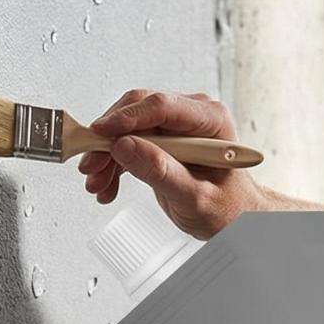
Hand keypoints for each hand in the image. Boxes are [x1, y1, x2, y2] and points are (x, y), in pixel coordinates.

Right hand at [81, 89, 264, 239]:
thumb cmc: (227, 207)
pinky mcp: (161, 140)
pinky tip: (107, 185)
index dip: (127, 117)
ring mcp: (175, 127)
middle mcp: (191, 116)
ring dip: (106, 155)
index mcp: (210, 119)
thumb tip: (125, 146)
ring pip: (127, 128)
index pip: (162, 106)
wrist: (232, 217)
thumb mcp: (196, 197)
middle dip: (109, 140)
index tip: (100, 132)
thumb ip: (161, 172)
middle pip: (138, 112)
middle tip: (91, 166)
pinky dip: (113, 164)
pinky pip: (128, 143)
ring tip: (97, 184)